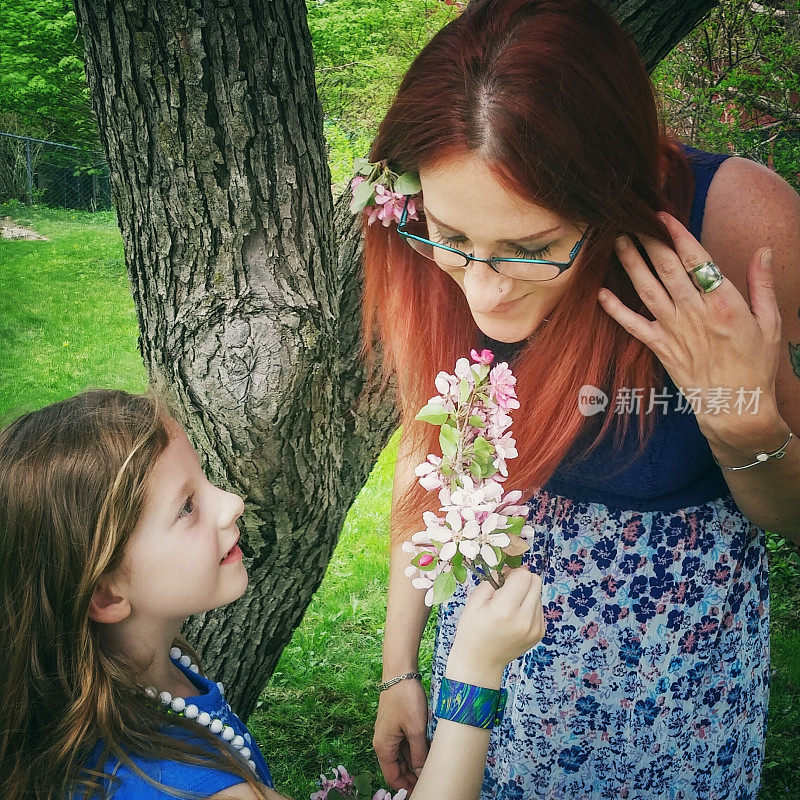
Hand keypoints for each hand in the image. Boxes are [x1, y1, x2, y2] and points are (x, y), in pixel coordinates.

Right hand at [373, 677, 428, 792]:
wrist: (399, 672)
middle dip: (411, 776)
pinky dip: (413, 749)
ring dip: (414, 762)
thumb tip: (421, 773)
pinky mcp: (394, 724)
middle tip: (430, 779)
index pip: (392, 777)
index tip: (423, 789)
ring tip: (431, 765)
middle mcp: (383, 742)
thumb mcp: (416, 729)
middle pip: (396, 768)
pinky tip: (427, 749)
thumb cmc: (405, 698)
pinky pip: (403, 743)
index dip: (406, 787)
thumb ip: (418, 753)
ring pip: (401, 755)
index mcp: (383, 747)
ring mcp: (388, 732)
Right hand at [446, 567, 543, 688]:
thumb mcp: (474, 601)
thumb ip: (492, 580)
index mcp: (506, 610)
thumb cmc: (472, 630)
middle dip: (521, 579)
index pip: (524, 575)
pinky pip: (539, 607)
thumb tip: (509, 569)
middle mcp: (525, 619)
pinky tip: (514, 617)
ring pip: (538, 593)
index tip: (501, 579)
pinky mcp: (540, 633)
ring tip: (508, 606)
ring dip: (525, 593)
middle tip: (506, 589)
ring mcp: (535, 628)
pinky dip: (528, 606)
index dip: (512, 572)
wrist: (480, 662)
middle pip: (536, 581)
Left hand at [598, 212, 784, 449]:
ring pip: (647, 290)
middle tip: (632, 219)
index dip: (677, 235)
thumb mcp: (770, 322)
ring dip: (630, 264)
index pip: (697, 260)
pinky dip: (615, 309)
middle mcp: (695, 313)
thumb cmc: (756, 365)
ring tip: (617, 242)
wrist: (736, 406)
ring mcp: (674, 331)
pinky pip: (633, 326)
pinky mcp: (660, 349)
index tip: (663, 216)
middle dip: (648, 241)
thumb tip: (764, 250)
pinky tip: (601, 292)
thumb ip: (762, 285)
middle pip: (667, 269)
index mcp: (724, 303)